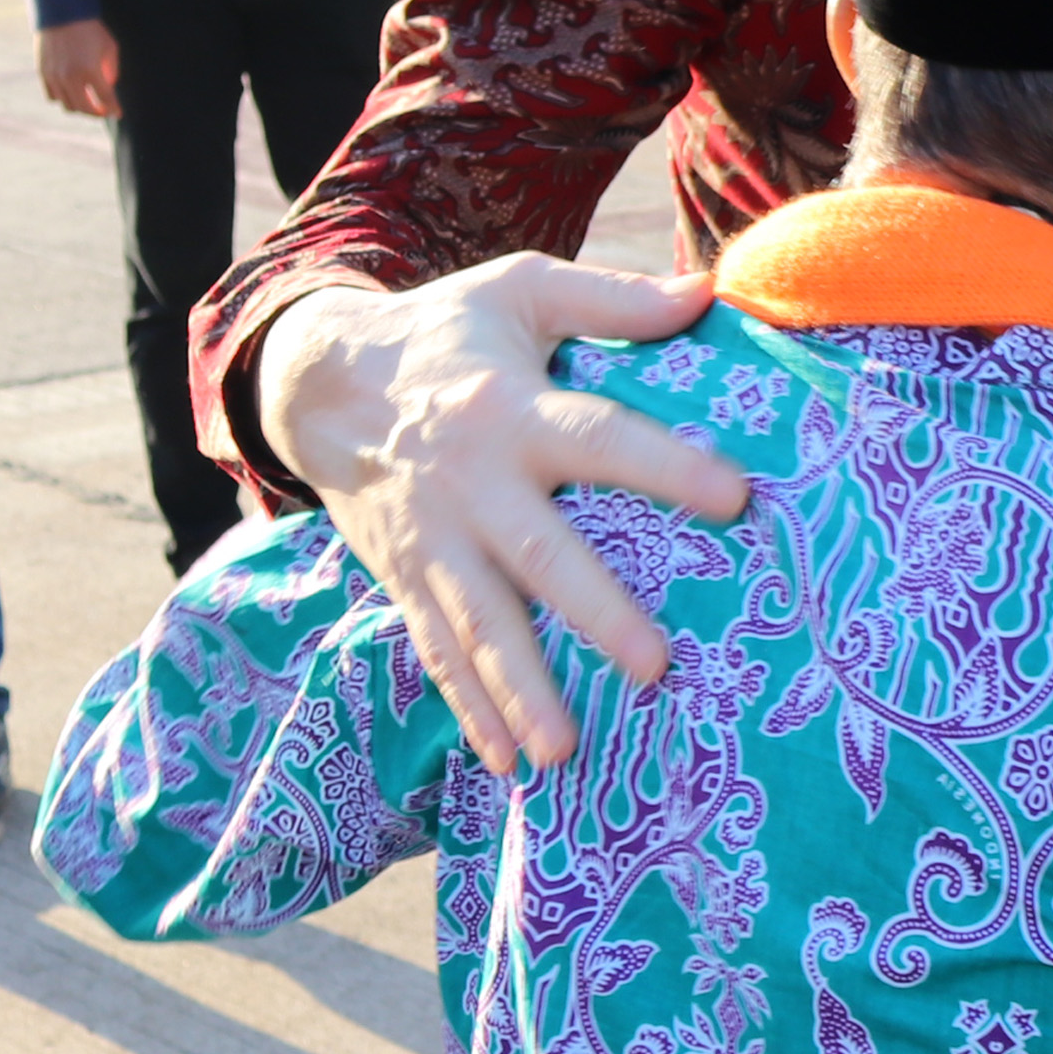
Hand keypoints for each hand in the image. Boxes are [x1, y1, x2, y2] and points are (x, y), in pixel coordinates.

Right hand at [37, 18, 116, 118]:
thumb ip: (111, 71)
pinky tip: (72, 93)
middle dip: (96, 113)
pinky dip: (63, 98)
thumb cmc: (91, 30)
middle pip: (84, 108)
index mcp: (90, 70)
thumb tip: (108, 87)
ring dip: (80, 107)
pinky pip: (52, 96)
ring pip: (67, 105)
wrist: (62, 14)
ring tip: (88, 102)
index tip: (118, 114)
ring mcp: (54, 76)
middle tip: (103, 111)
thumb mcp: (110, 48)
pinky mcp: (43, 73)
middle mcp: (70, 77)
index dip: (113, 109)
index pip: (105, 98)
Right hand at [254, 258, 746, 773]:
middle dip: (593, 613)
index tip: (736, 496)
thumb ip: (610, 298)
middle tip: (655, 667)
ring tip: (564, 754)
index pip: (599, 440)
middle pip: (537, 558)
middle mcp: (470, 486)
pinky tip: (506, 763)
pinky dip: (469, 709)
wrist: (316, 378)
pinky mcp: (405, 579)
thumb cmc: (446, 331)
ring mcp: (433, 543)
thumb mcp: (519, 290)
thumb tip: (705, 290)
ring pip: (479, 626)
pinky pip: (438, 651)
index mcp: (510, 412)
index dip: (665, 466)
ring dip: (520, 692)